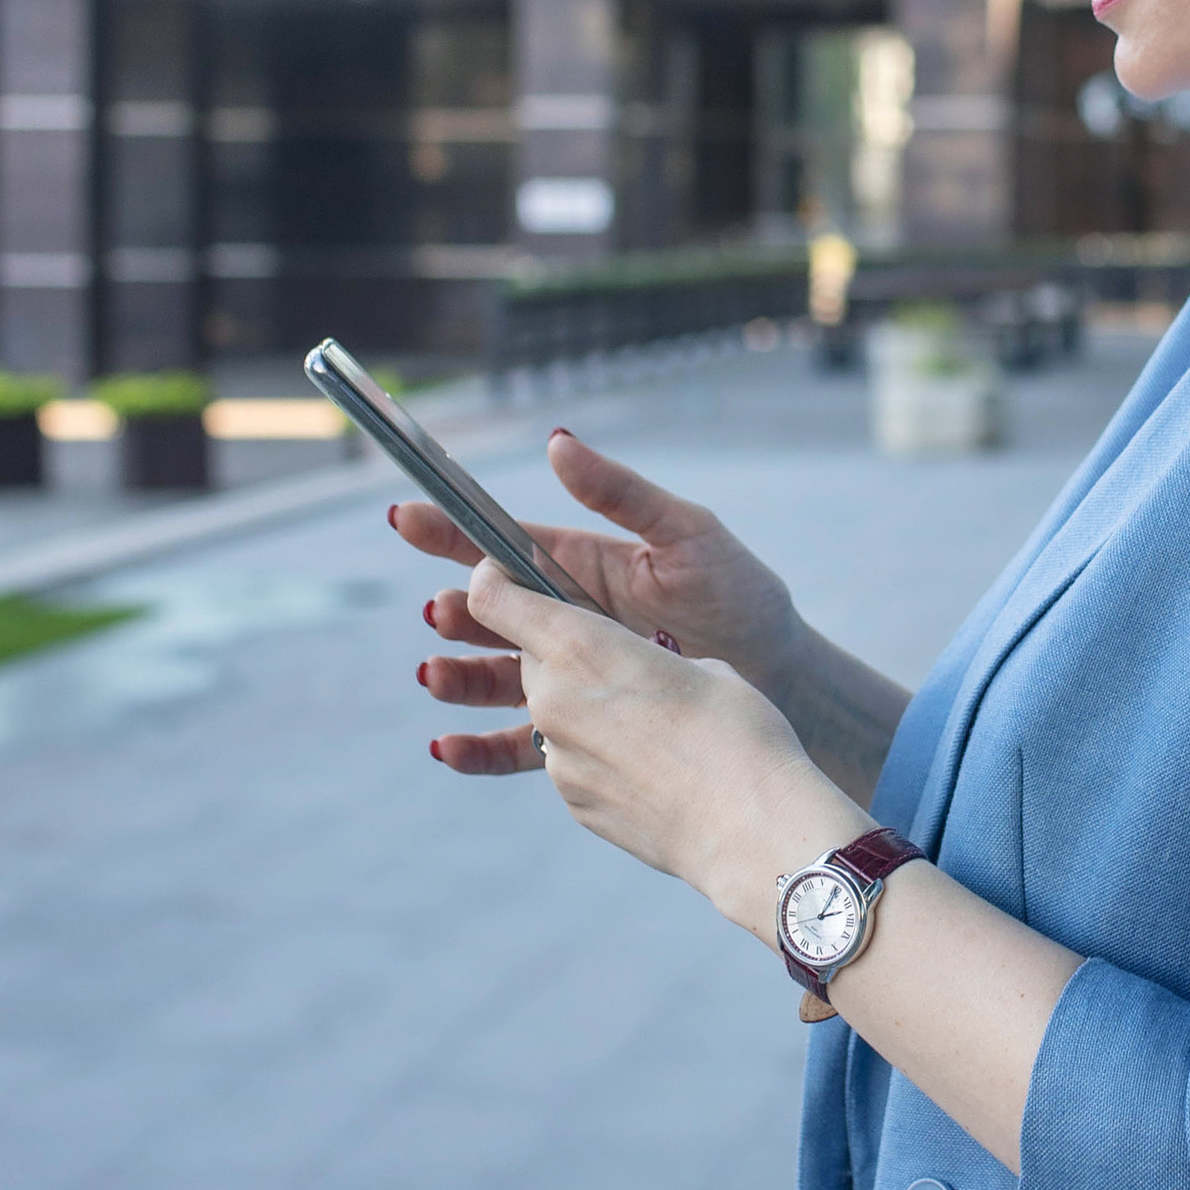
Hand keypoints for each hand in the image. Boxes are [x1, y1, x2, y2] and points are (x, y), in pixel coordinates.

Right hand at [393, 429, 798, 716]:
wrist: (785, 679)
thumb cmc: (739, 595)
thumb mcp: (686, 533)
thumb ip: (620, 493)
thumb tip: (557, 443)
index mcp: (580, 565)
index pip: (503, 544)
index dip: (451, 532)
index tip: (404, 518)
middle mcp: (567, 620)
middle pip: (488, 614)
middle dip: (456, 611)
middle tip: (440, 612)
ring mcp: (572, 675)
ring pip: (494, 676)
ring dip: (458, 675)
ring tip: (436, 675)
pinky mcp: (584, 728)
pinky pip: (518, 742)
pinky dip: (479, 747)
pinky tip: (449, 746)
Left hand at [445, 566, 858, 924]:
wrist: (752, 828)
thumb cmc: (739, 733)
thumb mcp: (700, 665)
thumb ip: (646, 659)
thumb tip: (636, 675)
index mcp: (580, 646)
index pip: (493, 598)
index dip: (494, 579)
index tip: (507, 576)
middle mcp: (552, 700)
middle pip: (529, 657)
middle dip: (561, 651)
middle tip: (619, 658)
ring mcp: (558, 759)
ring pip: (552, 710)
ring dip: (584, 705)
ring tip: (651, 721)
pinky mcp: (573, 802)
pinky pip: (574, 759)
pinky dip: (601, 752)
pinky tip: (654, 763)